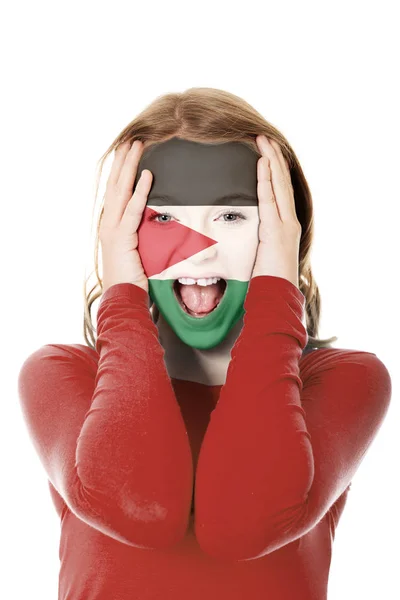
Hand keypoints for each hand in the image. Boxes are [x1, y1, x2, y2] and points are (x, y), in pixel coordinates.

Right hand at [100, 140, 152, 293]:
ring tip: (137, 146)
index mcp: (111, 226)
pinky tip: (148, 174)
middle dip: (123, 161)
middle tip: (131, 140)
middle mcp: (108, 224)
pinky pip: (133, 209)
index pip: (116, 192)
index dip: (121, 171)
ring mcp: (113, 230)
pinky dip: (141, 191)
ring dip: (130, 167)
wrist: (123, 298)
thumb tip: (160, 222)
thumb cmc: (133, 280)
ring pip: (121, 191)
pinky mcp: (122, 238)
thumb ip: (144, 234)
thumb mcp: (139, 251)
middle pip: (115, 185)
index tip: (128, 152)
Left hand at [251, 135, 300, 288]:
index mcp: (284, 226)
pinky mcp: (278, 231)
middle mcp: (289, 222)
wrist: (276, 296)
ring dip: (271, 161)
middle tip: (264, 136)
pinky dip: (266, 181)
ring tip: (264, 141)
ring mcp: (286, 225)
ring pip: (279, 186)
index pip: (280, 191)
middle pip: (282, 182)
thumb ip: (255, 240)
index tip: (266, 151)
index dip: (274, 170)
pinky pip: (270, 200)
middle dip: (274, 157)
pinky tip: (262, 164)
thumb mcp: (259, 255)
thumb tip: (240, 234)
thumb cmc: (265, 280)